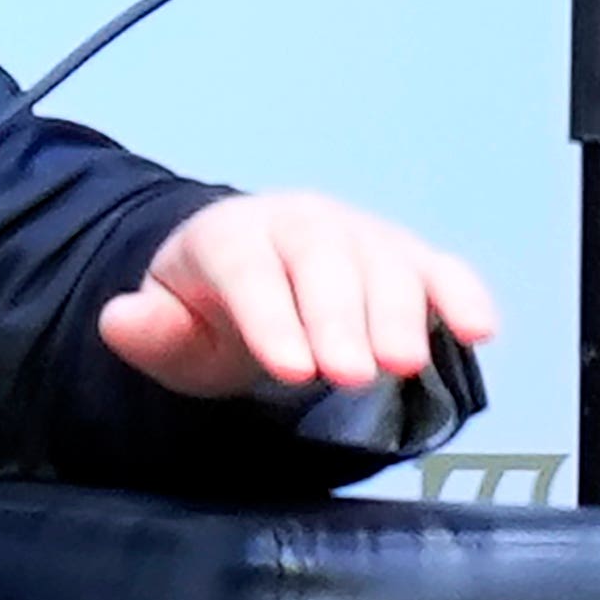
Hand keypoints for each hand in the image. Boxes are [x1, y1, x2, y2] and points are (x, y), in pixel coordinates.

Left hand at [97, 190, 499, 399]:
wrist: (248, 275)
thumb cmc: (209, 311)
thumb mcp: (167, 328)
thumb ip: (148, 330)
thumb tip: (120, 319)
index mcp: (230, 236)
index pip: (247, 269)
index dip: (269, 317)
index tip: (291, 369)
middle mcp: (299, 225)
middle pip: (322, 261)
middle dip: (338, 318)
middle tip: (350, 375)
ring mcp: (359, 236)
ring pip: (383, 263)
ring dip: (398, 313)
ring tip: (402, 365)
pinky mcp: (408, 258)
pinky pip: (440, 268)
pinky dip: (463, 293)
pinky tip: (480, 330)